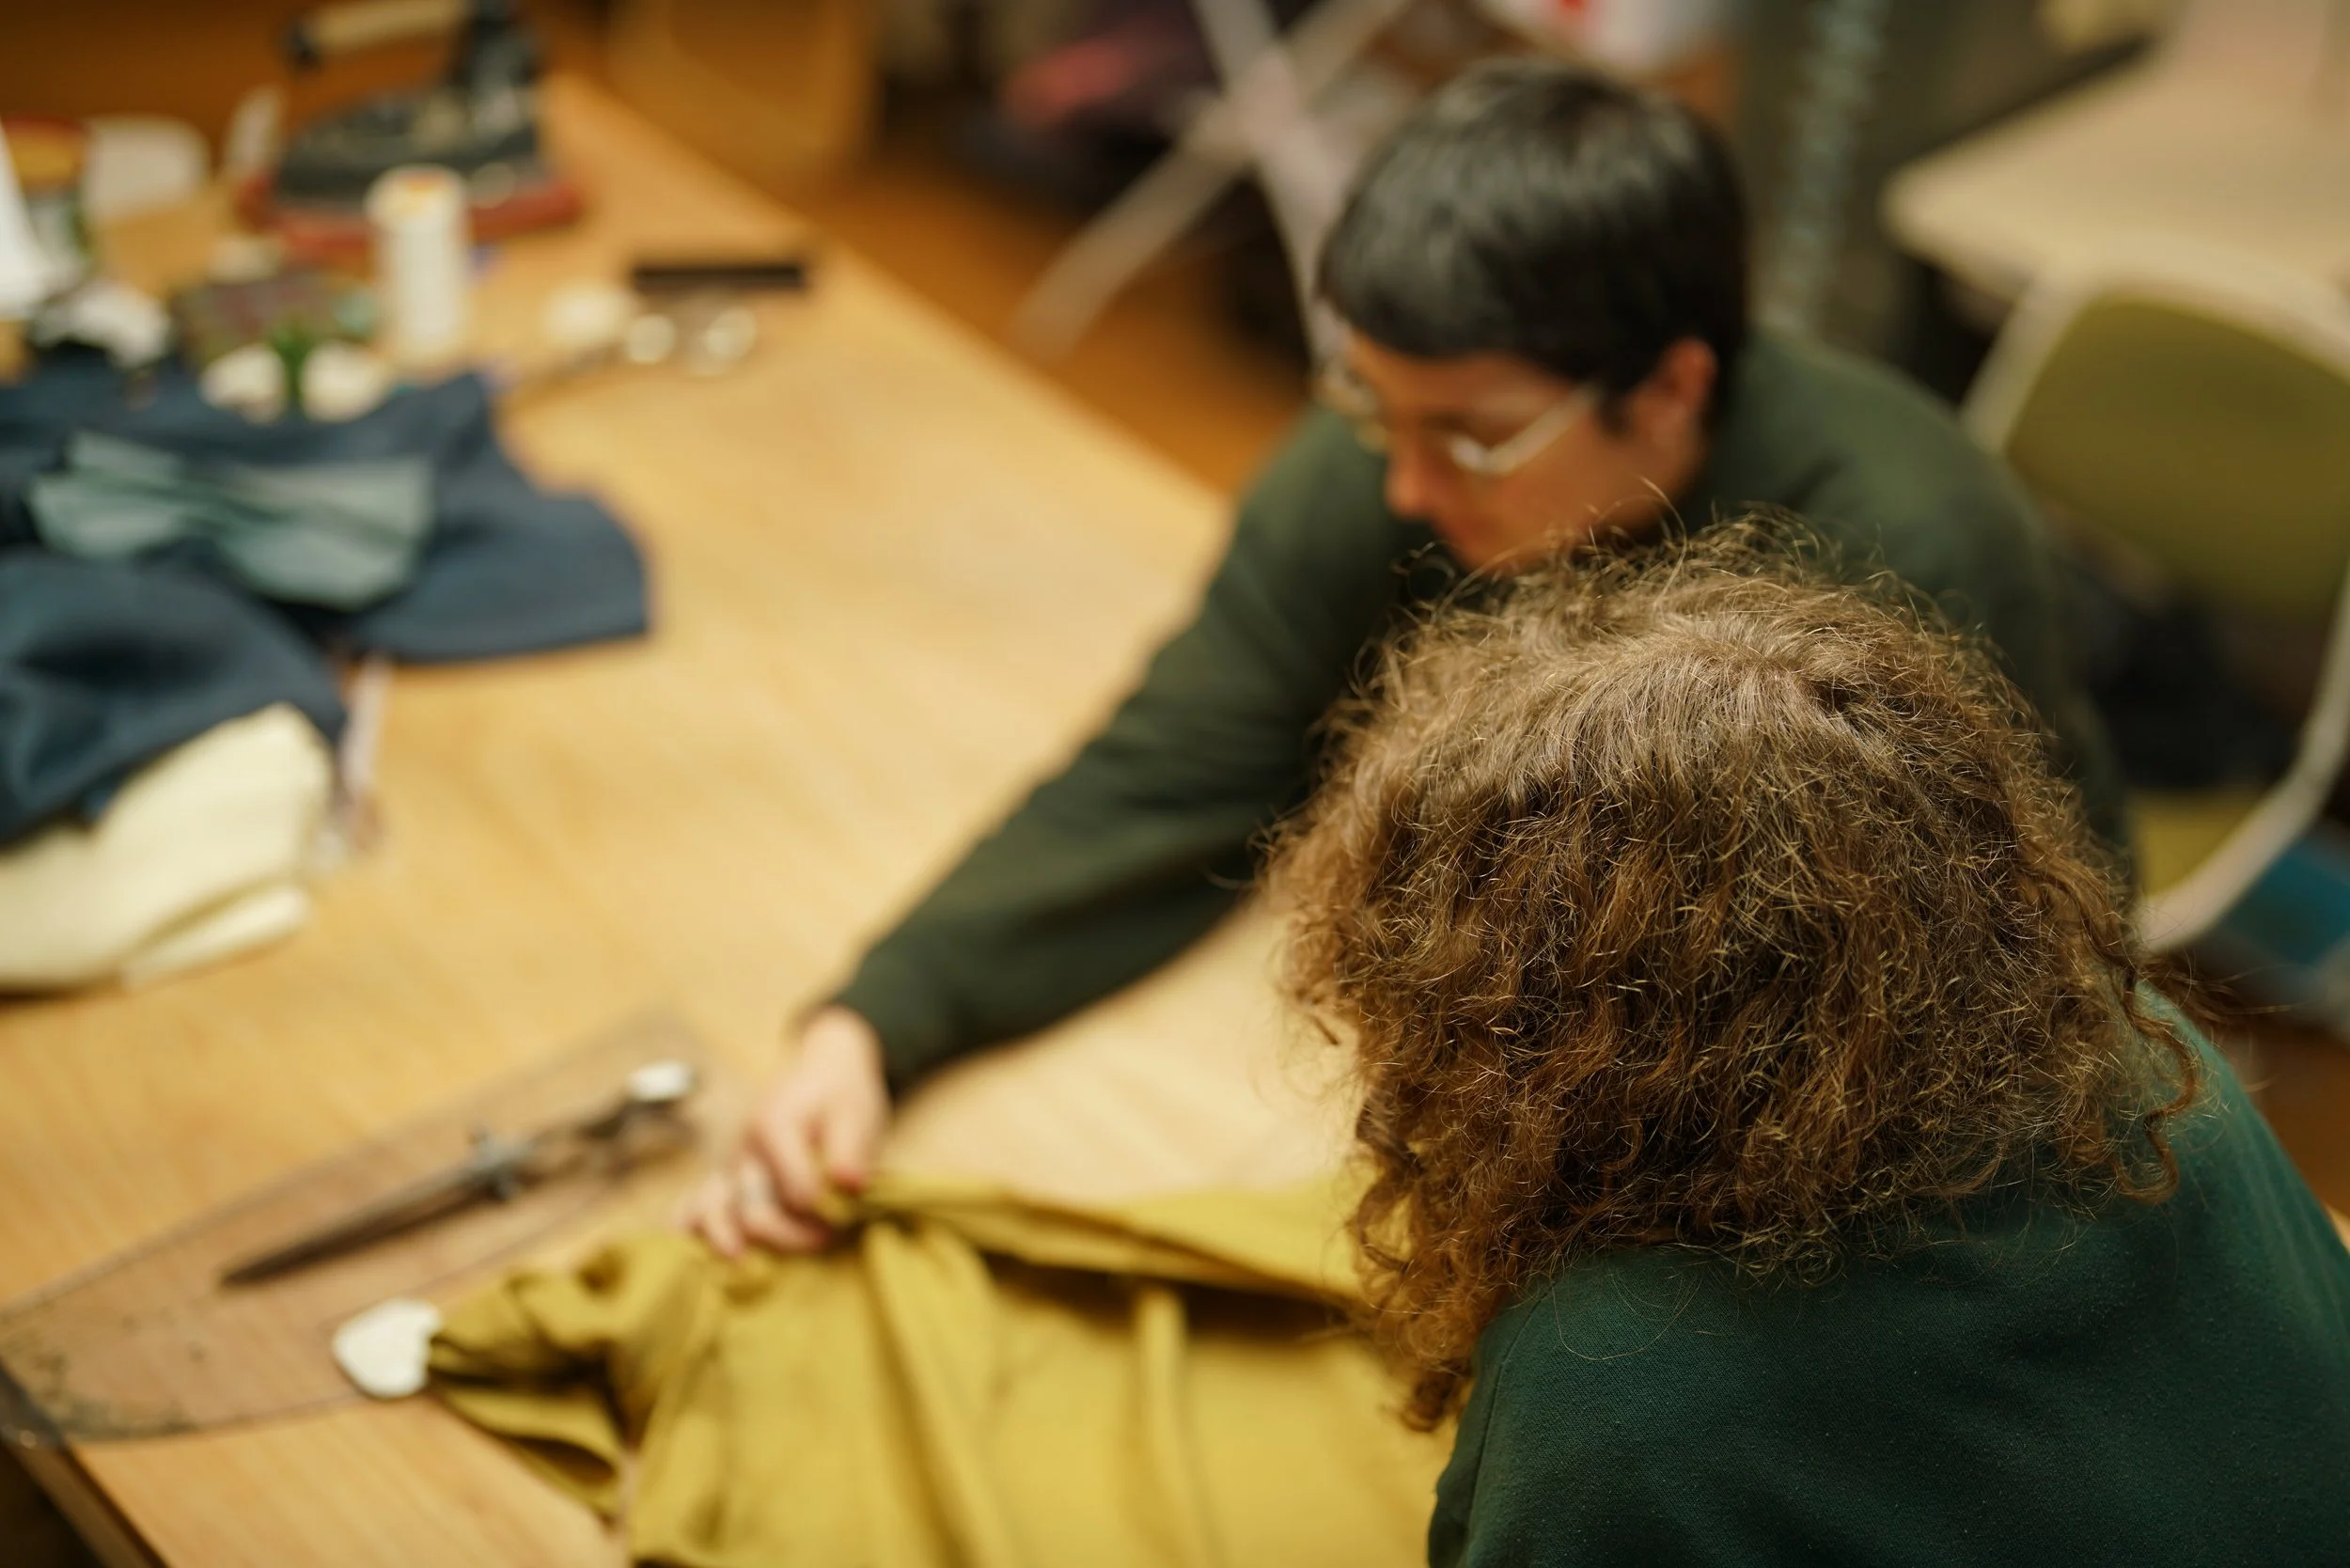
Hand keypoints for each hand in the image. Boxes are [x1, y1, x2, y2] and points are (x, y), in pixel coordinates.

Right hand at [678, 1006, 890, 1255]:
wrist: (823, 1070)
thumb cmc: (841, 1094)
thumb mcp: (855, 1112)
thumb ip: (851, 1149)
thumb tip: (849, 1185)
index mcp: (773, 1127)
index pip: (793, 1189)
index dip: (821, 1211)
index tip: (845, 1216)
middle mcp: (744, 1149)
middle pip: (752, 1209)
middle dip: (788, 1236)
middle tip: (826, 1239)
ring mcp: (732, 1165)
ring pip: (710, 1209)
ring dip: (726, 1238)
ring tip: (740, 1260)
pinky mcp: (729, 1179)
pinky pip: (696, 1204)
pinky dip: (694, 1228)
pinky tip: (698, 1255)